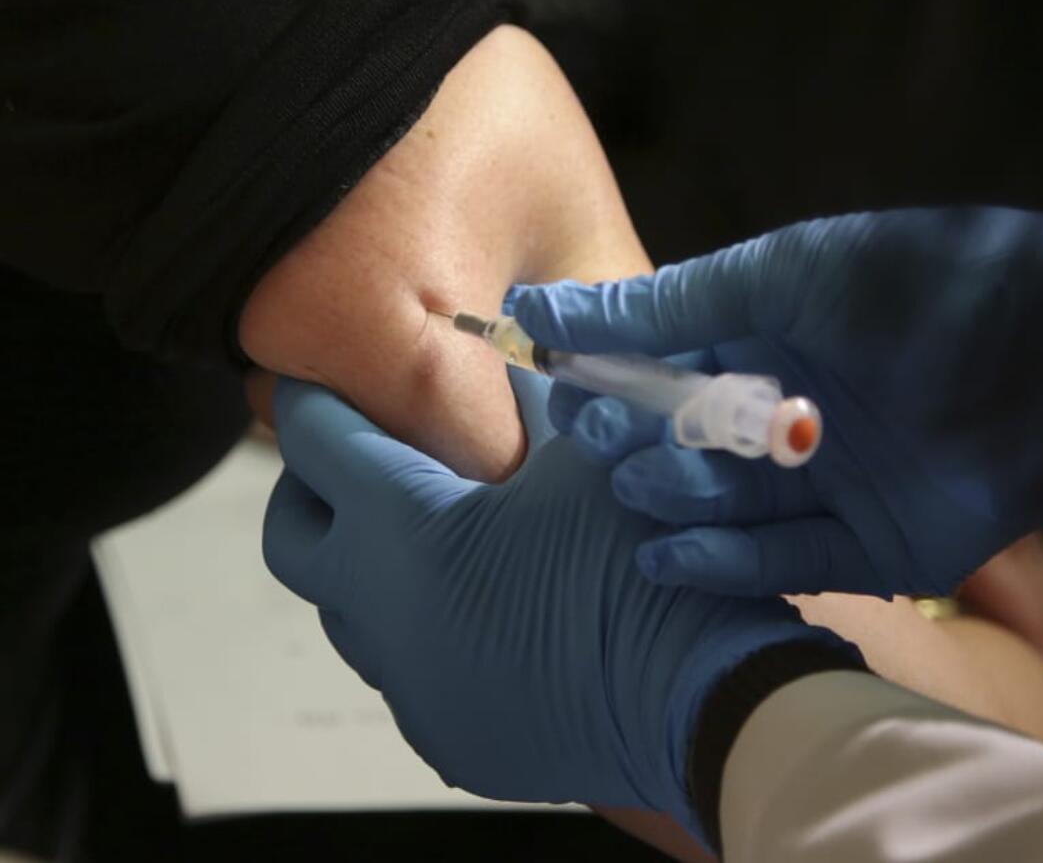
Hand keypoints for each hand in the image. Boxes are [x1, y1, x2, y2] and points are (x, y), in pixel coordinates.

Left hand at [262, 375, 854, 839]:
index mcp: (402, 530)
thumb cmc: (642, 562)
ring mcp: (408, 685)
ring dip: (366, 563)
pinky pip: (403, 668)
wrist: (703, 697)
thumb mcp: (589, 453)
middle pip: (293, 536)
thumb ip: (534, 397)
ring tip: (431, 533)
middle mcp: (379, 615)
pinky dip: (417, 626)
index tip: (322, 382)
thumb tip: (514, 354)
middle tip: (356, 459)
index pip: (315, 444)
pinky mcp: (445, 733)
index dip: (316, 401)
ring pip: (345, 610)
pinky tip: (481, 606)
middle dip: (310, 487)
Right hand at [514, 208, 1042, 596]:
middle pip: (688, 447)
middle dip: (637, 445)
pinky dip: (723, 564)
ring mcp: (833, 487)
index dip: (608, 383)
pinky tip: (667, 553)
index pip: (662, 371)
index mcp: (771, 343)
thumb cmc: (917, 286)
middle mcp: (795, 418)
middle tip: (601, 442)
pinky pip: (783, 564)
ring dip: (674, 500)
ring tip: (639, 484)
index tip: (560, 390)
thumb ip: (664, 306)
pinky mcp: (874, 550)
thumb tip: (537, 308)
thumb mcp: (782, 274)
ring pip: (726, 508)